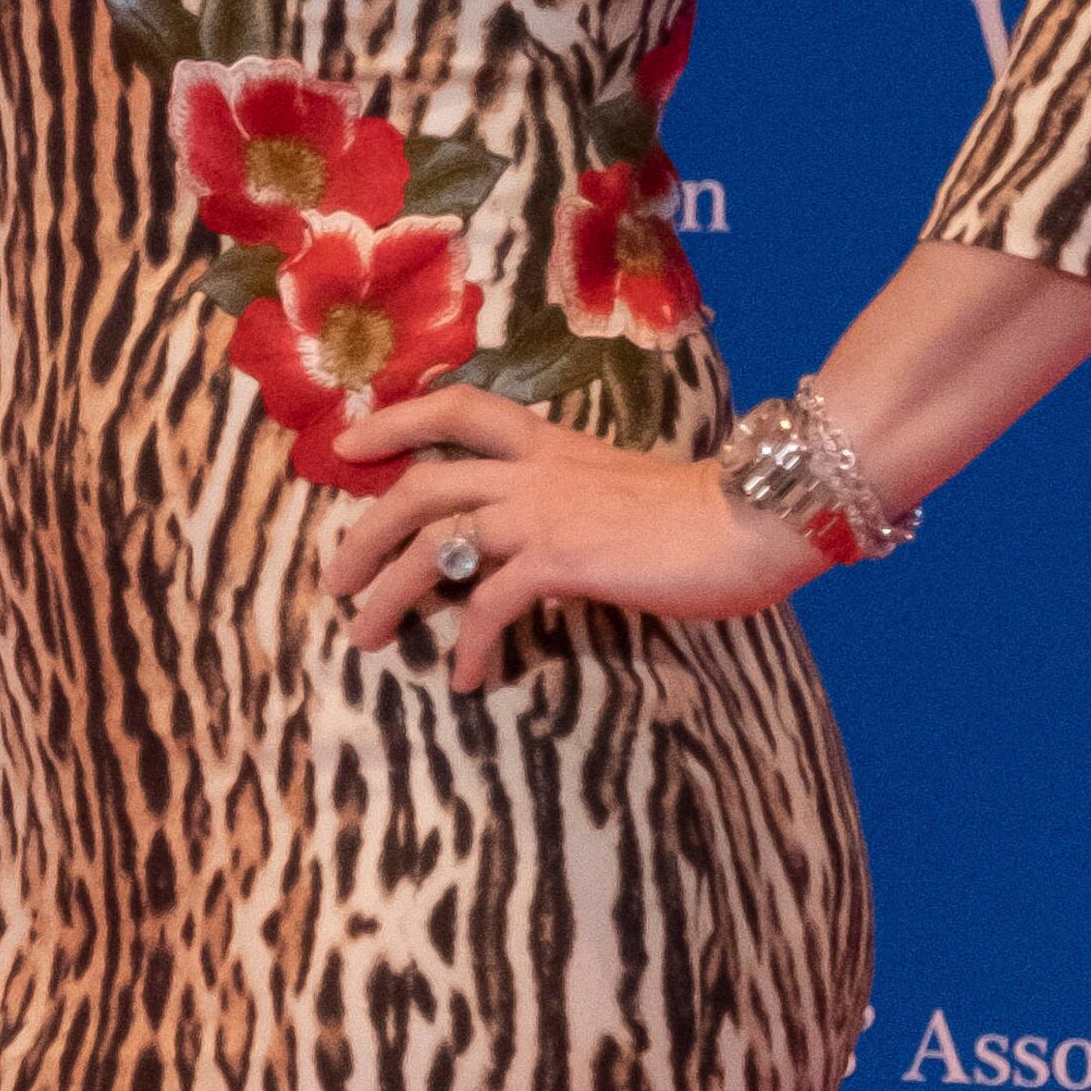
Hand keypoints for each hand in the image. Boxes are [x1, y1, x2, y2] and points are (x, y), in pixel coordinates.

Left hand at [323, 382, 821, 689]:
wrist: (756, 518)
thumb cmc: (707, 515)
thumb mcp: (624, 494)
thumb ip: (577, 506)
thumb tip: (549, 551)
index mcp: (552, 445)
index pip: (460, 410)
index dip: (397, 421)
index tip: (347, 446)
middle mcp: (536, 471)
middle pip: (422, 485)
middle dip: (366, 531)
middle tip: (333, 579)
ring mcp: (544, 511)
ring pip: (435, 544)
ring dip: (390, 594)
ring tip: (368, 637)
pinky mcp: (562, 558)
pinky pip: (490, 604)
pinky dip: (471, 645)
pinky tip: (469, 679)